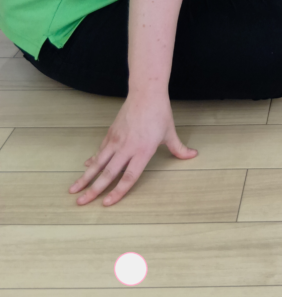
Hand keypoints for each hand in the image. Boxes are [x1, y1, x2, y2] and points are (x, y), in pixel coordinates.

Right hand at [69, 93, 196, 206]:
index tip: (106, 203)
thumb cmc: (160, 113)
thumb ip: (179, 149)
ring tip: (73, 190)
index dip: (118, 192)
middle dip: (94, 190)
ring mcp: (116, 141)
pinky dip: (92, 161)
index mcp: (143, 151)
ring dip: (85, 177)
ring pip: (98, 163)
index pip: (129, 177)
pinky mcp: (111, 133)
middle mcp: (127, 148)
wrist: (146, 93)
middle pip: (108, 174)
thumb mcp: (170, 133)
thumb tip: (193, 155)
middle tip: (81, 203)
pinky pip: (99, 151)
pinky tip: (85, 168)